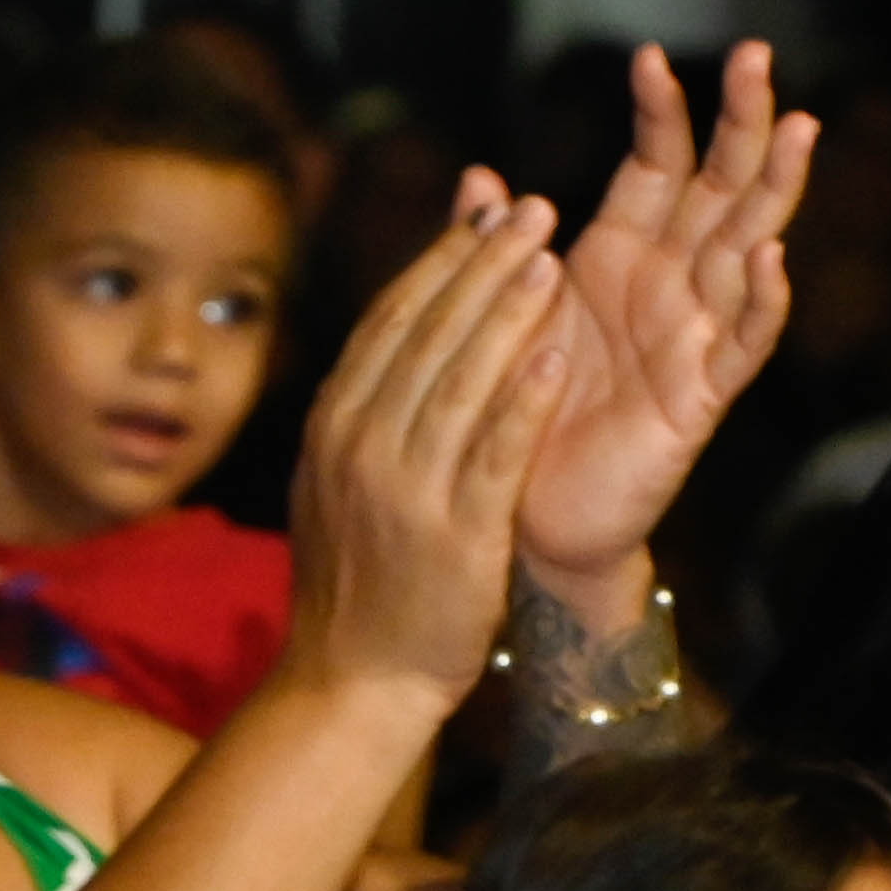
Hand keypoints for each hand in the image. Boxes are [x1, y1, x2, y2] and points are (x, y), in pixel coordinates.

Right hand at [278, 183, 571, 705]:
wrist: (352, 682)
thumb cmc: (360, 583)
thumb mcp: (338, 480)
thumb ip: (364, 404)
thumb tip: (393, 330)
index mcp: (335, 423)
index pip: (393, 320)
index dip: (443, 258)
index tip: (486, 210)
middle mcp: (361, 444)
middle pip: (427, 333)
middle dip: (483, 262)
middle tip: (534, 207)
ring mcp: (405, 489)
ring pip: (460, 379)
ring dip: (507, 311)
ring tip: (550, 256)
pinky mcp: (454, 536)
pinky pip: (493, 454)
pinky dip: (523, 401)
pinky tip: (556, 355)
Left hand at [513, 41, 814, 599]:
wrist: (521, 512)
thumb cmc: (518, 407)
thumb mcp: (501, 313)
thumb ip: (492, 245)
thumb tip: (479, 176)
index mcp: (620, 254)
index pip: (657, 165)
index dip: (660, 112)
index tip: (652, 55)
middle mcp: (668, 285)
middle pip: (721, 189)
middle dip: (742, 123)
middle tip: (759, 56)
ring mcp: (692, 338)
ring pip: (747, 251)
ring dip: (773, 193)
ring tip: (796, 131)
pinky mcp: (700, 399)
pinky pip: (741, 346)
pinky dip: (759, 304)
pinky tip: (768, 259)